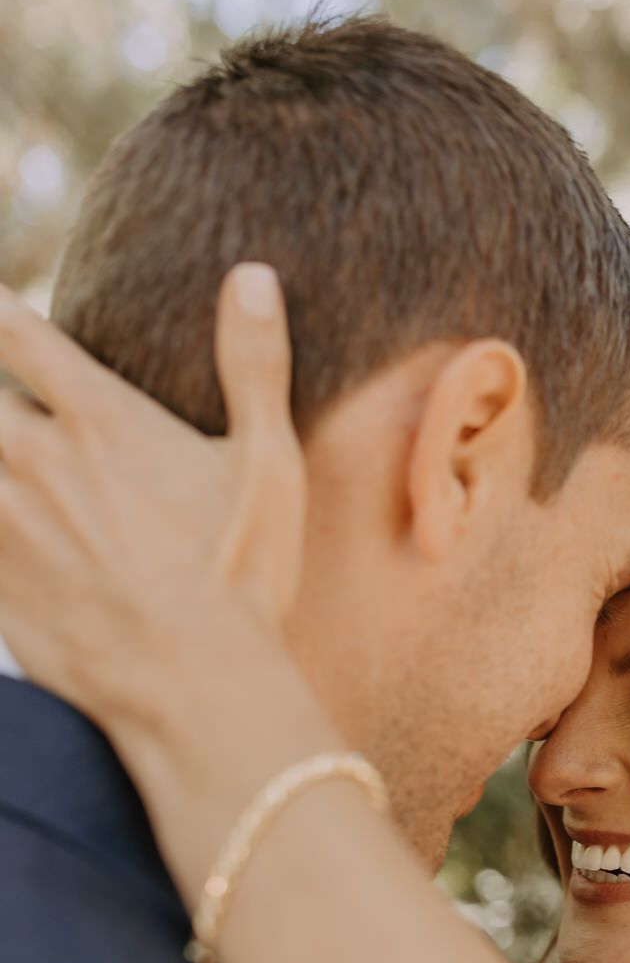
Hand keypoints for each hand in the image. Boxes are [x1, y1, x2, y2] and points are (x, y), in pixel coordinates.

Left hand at [0, 263, 305, 732]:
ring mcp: (2, 525)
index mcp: (101, 421)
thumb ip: (255, 365)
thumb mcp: (269, 466)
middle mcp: (33, 460)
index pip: (19, 335)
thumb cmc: (240, 578)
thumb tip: (252, 274)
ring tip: (2, 472)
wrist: (193, 688)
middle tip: (1, 403)